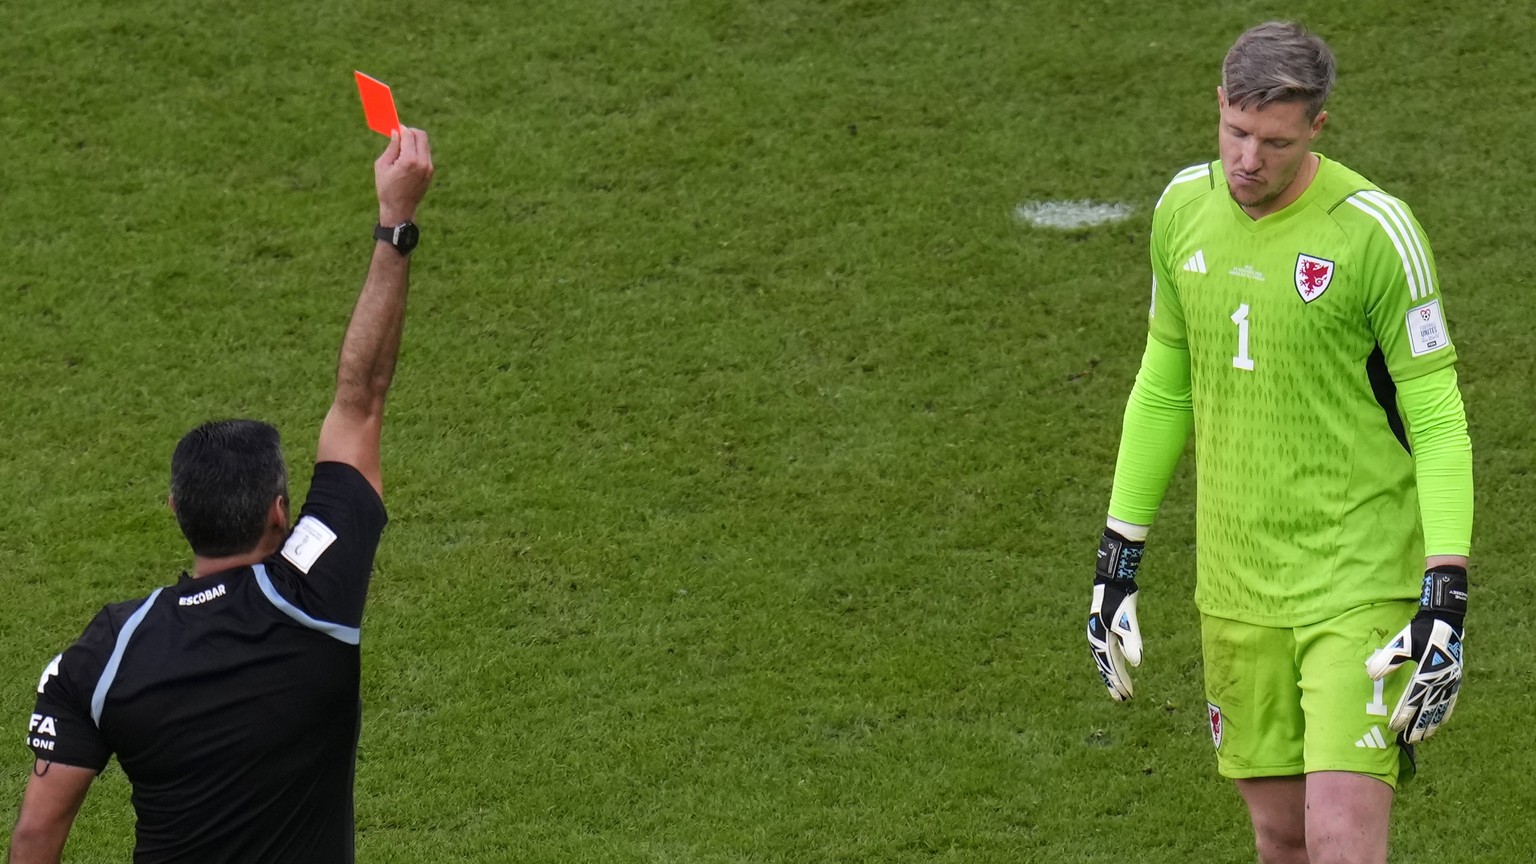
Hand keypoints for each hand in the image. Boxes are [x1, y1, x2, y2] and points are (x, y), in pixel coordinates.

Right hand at [376, 127, 434, 224]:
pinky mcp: (431, 172)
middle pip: (421, 135)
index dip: (401, 129)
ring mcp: (429, 168)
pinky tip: (407, 158)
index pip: (409, 135)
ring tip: (402, 149)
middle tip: (400, 135)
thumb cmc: (387, 188)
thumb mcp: (382, 165)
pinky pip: (426, 153)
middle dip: (410, 132)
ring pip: (425, 144)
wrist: (399, 209)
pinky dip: (418, 150)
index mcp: (409, 160)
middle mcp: (423, 162)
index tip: (395, 128)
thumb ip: (392, 147)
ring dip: (414, 141)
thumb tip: (396, 132)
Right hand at [1088, 527, 1144, 700]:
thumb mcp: (1126, 622)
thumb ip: (1131, 642)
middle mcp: (1098, 641)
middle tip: (1121, 699)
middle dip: (1114, 683)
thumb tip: (1137, 664)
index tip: (1126, 697)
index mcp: (1100, 641)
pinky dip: (1114, 662)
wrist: (1113, 583)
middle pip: (1106, 667)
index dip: (1118, 683)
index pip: (1111, 668)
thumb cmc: (1119, 602)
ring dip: (1113, 674)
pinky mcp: (1108, 631)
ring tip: (1118, 687)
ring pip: (1107, 660)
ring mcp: (1101, 636)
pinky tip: (1120, 665)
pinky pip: (1109, 652)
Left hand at [1365, 567, 1467, 742]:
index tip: (1394, 728)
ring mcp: (1451, 681)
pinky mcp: (1456, 679)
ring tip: (1423, 736)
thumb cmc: (1420, 631)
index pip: (1413, 699)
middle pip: (1429, 708)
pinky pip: (1451, 701)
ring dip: (1431, 723)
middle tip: (1408, 739)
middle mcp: (1442, 680)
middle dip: (1418, 725)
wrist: (1446, 621)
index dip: (1404, 715)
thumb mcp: (1401, 642)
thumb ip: (1388, 659)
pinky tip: (1439, 721)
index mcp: (1428, 672)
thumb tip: (1370, 675)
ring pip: (1441, 708)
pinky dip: (1444, 713)